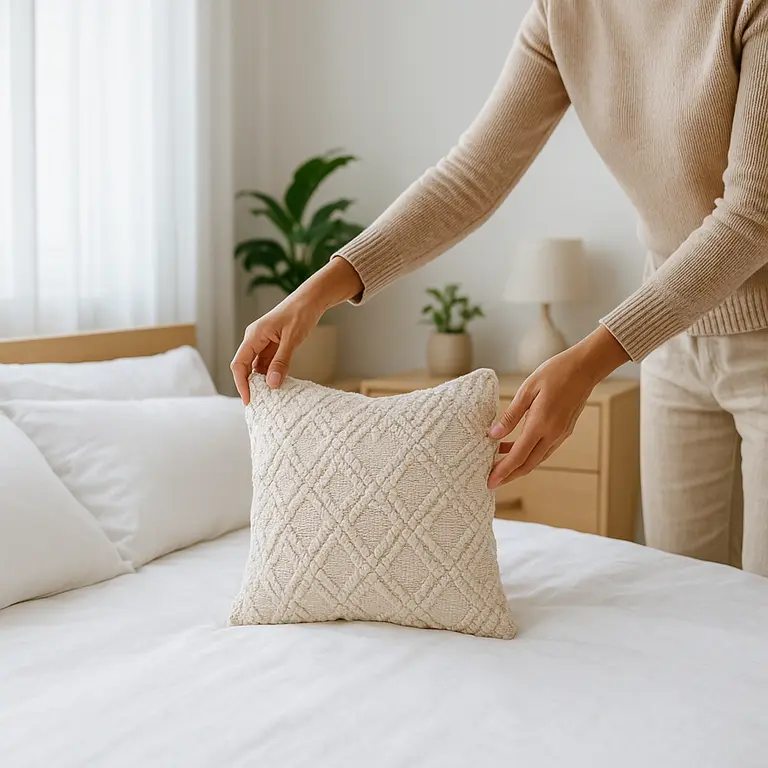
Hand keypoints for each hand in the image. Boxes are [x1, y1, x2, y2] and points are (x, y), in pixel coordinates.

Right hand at [231, 257, 362, 403]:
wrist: (312, 299)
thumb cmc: (301, 313)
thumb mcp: (292, 339)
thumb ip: (281, 361)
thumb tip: (271, 384)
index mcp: (254, 335)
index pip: (239, 364)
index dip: (241, 384)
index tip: (249, 401)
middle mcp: (254, 339)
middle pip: (245, 367)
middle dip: (250, 385)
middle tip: (259, 404)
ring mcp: (262, 342)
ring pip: (256, 367)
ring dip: (261, 382)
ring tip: (269, 399)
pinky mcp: (272, 345)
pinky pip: (267, 363)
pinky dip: (270, 375)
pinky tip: (277, 385)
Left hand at [487, 326, 628, 488]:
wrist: (585, 367)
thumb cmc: (555, 373)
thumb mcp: (527, 390)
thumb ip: (510, 415)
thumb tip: (494, 434)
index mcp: (541, 424)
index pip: (518, 456)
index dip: (503, 471)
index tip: (490, 482)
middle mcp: (553, 434)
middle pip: (528, 465)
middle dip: (509, 476)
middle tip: (491, 482)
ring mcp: (561, 434)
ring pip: (537, 459)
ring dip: (518, 466)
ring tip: (499, 467)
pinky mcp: (564, 430)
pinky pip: (544, 449)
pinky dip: (528, 454)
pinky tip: (514, 448)